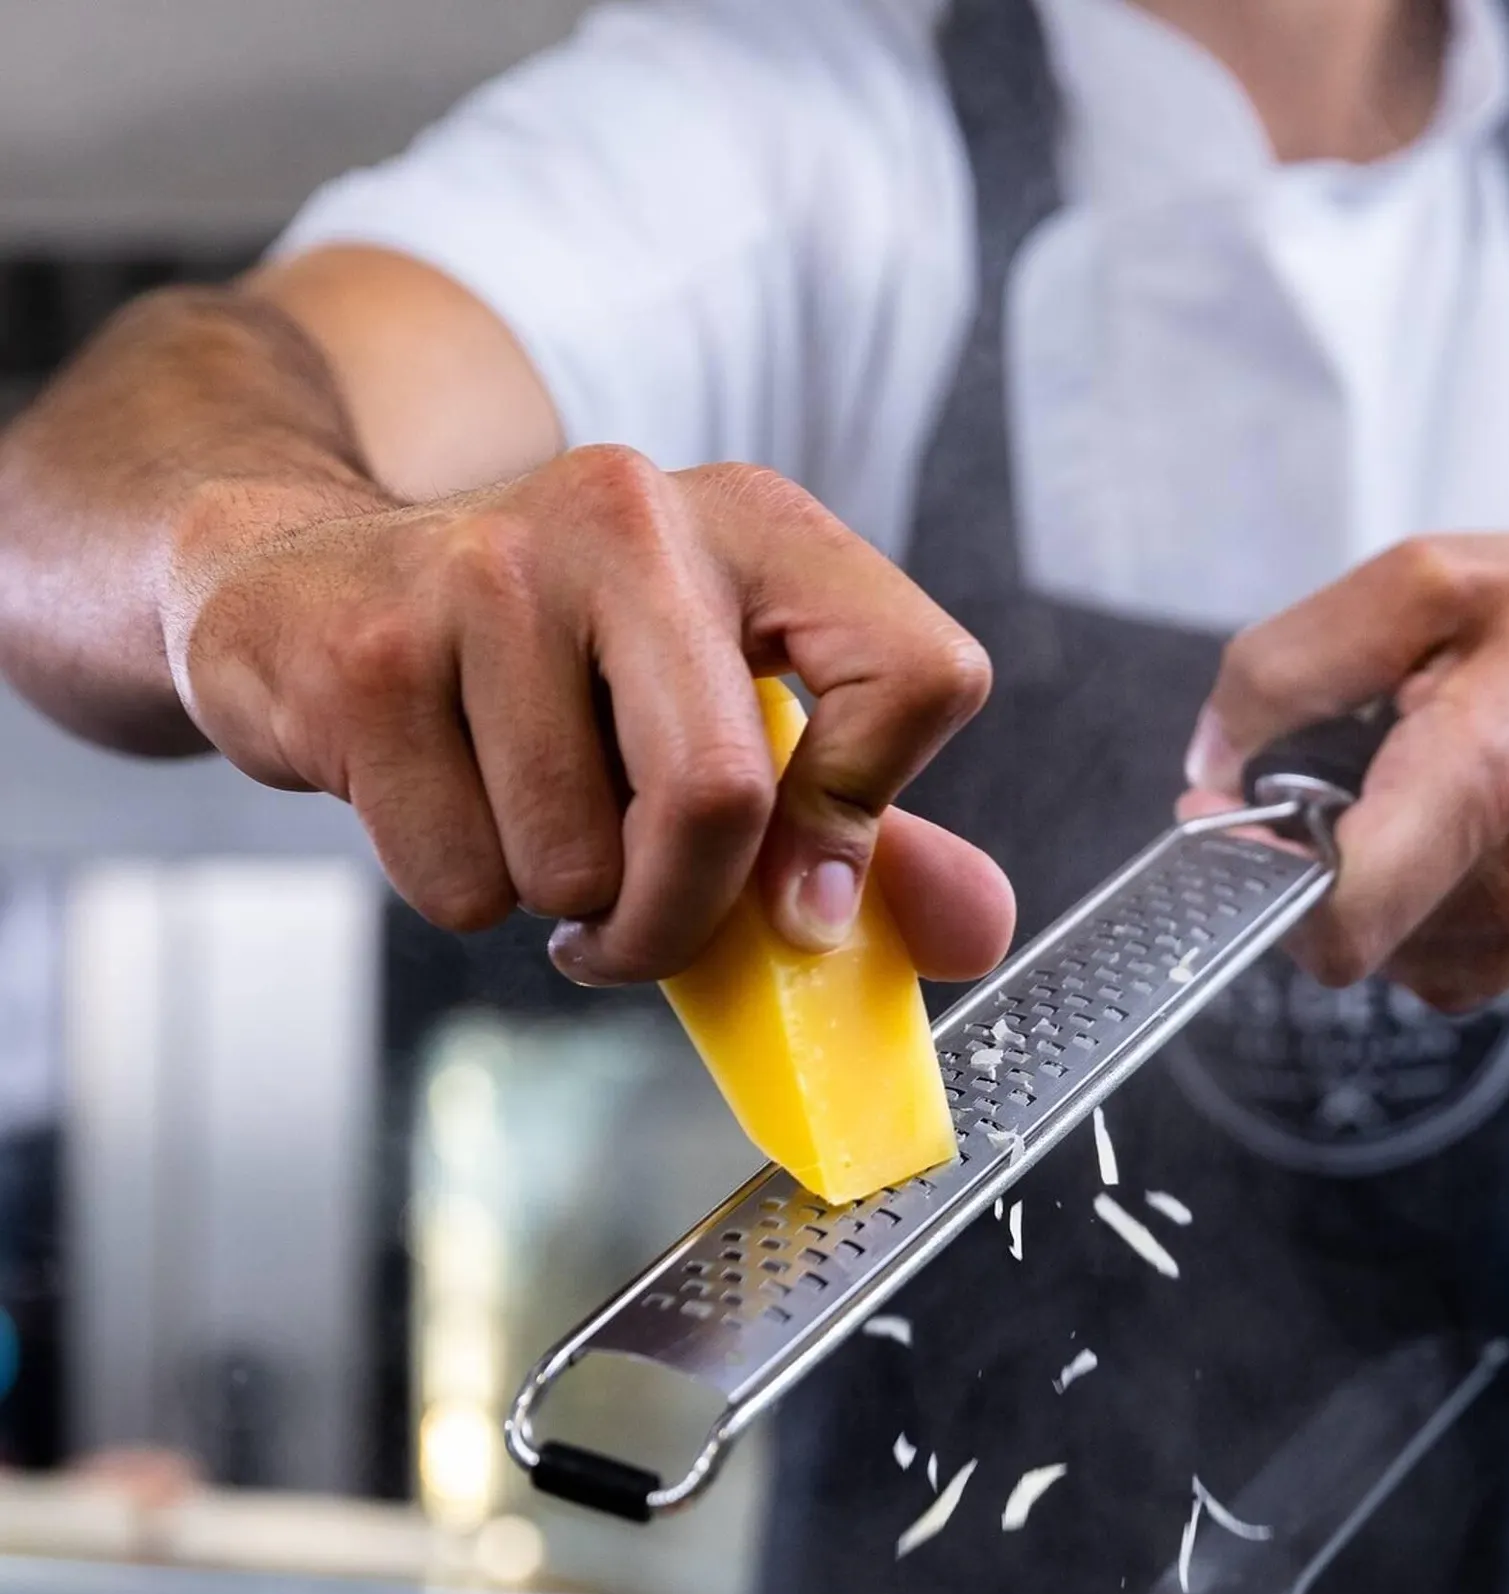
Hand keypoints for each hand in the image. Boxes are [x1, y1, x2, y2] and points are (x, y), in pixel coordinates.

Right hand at [163, 447, 1013, 983]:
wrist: (306, 591)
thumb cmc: (554, 675)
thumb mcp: (722, 709)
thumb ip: (863, 819)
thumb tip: (975, 932)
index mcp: (758, 525)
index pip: (917, 676)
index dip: (868, 819)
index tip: (801, 900)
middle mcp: (634, 515)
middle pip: (724, 797)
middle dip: (683, 918)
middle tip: (637, 934)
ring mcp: (488, 570)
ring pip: (578, 862)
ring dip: (560, 903)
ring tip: (525, 823)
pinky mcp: (369, 652)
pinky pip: (461, 882)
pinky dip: (463, 892)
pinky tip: (441, 799)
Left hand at [1181, 533, 1508, 1010]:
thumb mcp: (1440, 581)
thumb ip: (1293, 661)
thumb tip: (1210, 758)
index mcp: (1486, 777)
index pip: (1337, 909)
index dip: (1251, 869)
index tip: (1228, 808)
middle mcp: (1499, 890)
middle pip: (1314, 914)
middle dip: (1293, 836)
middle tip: (1348, 753)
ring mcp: (1503, 945)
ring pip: (1343, 929)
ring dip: (1343, 856)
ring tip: (1416, 776)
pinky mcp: (1498, 972)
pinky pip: (1384, 945)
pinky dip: (1380, 886)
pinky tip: (1435, 824)